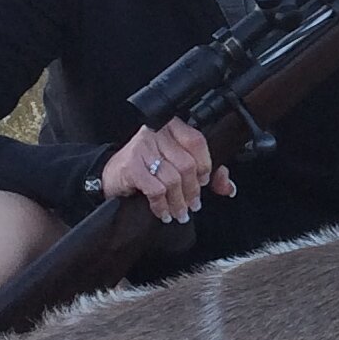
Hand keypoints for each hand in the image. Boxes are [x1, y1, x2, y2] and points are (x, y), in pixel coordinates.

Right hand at [101, 118, 234, 221]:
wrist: (111, 175)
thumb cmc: (147, 168)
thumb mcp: (175, 164)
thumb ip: (204, 171)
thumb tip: (227, 187)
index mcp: (171, 126)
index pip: (197, 141)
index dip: (205, 164)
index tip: (205, 182)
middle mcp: (156, 133)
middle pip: (186, 164)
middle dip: (193, 190)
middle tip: (194, 205)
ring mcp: (142, 148)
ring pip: (173, 179)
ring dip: (179, 202)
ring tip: (180, 213)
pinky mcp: (131, 166)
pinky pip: (155, 189)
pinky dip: (162, 205)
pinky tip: (163, 212)